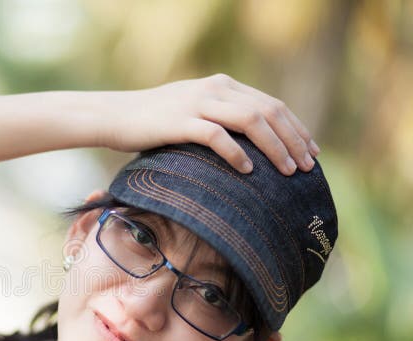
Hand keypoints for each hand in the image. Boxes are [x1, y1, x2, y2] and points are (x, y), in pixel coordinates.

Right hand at [95, 74, 318, 175]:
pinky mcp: (180, 122)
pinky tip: (248, 171)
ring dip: (275, 147)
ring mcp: (198, 103)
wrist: (114, 116)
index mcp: (222, 85)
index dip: (295, 128)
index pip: (271, 104)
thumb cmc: (152, 122)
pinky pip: (217, 136)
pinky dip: (237, 154)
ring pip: (251, 121)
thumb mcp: (192, 110)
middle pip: (268, 112)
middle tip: (307, 167)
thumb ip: (220, 117)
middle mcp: (215, 89)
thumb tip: (249, 143)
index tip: (311, 151)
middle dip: (293, 140)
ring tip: (287, 171)